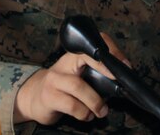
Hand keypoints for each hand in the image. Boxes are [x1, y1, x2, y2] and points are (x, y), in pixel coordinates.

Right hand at [13, 33, 131, 125]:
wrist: (34, 97)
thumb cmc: (63, 87)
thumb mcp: (77, 75)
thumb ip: (94, 74)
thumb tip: (120, 82)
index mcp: (74, 55)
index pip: (92, 44)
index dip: (110, 50)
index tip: (125, 64)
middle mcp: (63, 64)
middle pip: (85, 57)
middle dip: (104, 67)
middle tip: (119, 81)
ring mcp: (54, 79)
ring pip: (79, 86)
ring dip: (95, 101)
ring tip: (102, 111)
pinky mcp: (49, 96)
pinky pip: (71, 105)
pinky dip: (84, 113)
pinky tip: (87, 115)